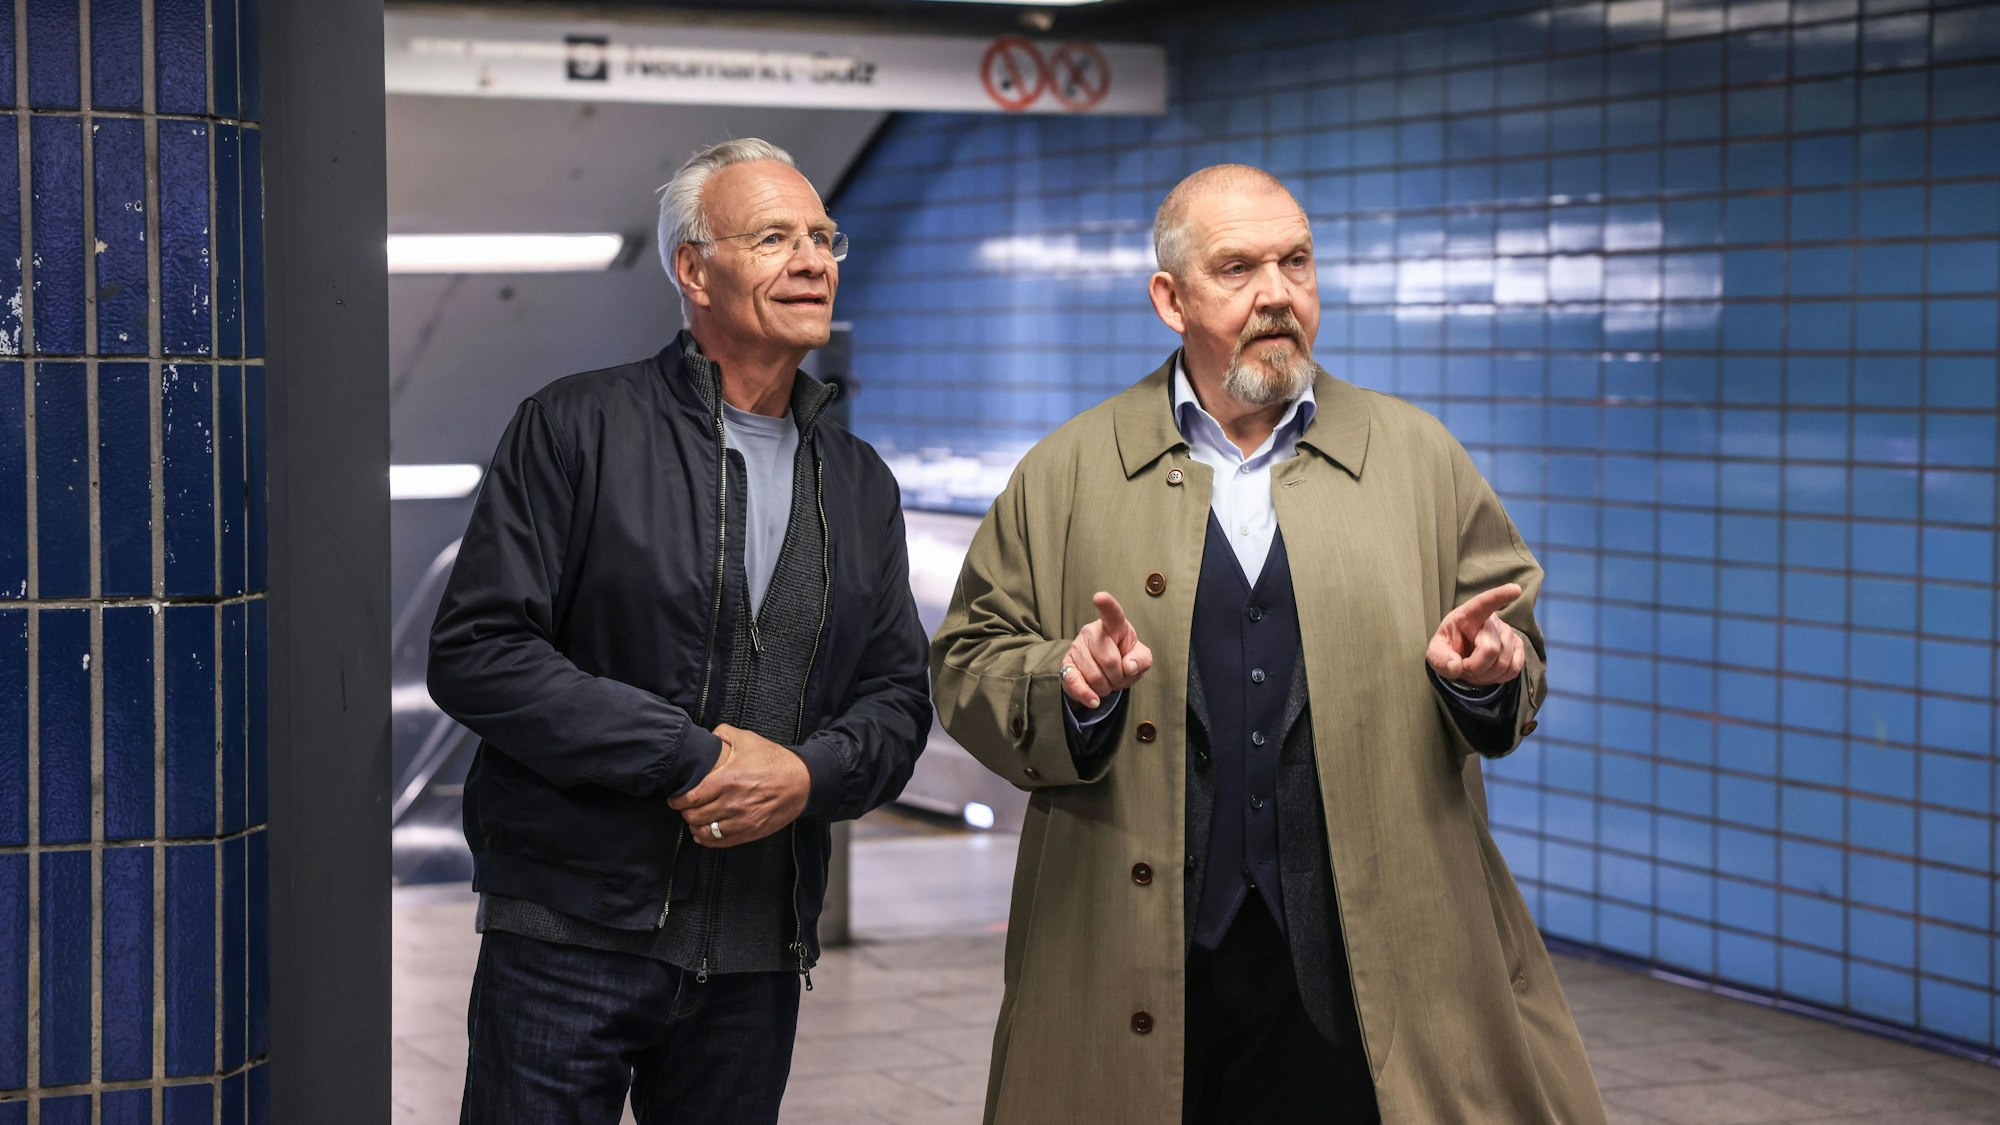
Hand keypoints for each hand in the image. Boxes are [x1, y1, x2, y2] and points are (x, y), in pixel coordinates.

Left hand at [666, 724, 810, 847]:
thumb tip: (707, 735)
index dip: (678, 801)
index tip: (675, 799)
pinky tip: (705, 832)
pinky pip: (721, 842)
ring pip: (706, 832)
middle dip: (685, 813)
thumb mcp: (749, 739)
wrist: (802, 782)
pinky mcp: (751, 832)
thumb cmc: (774, 760)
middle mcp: (733, 802)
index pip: (691, 797)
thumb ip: (723, 733)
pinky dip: (708, 839)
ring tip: (695, 820)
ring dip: (696, 827)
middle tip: (685, 807)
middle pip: (695, 817)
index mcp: (728, 780)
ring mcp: (742, 820)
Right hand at [1061, 592, 1153, 708]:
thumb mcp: (1140, 657)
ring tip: (1107, 682)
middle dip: (1119, 677)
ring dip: (1106, 688)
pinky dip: (1086, 695)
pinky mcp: (1066, 665)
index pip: (1112, 613)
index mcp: (1114, 625)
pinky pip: (1075, 683)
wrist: (1104, 671)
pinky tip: (1094, 699)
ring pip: (1095, 676)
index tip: (1099, 597)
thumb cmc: (1124, 658)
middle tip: (1119, 677)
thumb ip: (1142, 660)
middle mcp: (1091, 632)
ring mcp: (1077, 647)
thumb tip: (1130, 666)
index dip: (1106, 605)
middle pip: (1109, 660)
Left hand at [1427, 583, 1526, 686]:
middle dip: (1475, 667)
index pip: (1484, 603)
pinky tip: (1490, 673)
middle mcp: (1492, 620)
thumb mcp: (1435, 654)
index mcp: (1468, 615)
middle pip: (1490, 649)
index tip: (1515, 589)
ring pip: (1503, 662)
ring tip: (1475, 670)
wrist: (1461, 657)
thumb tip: (1456, 667)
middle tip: (1464, 668)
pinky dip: (1500, 678)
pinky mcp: (1518, 646)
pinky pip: (1514, 668)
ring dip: (1486, 675)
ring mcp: (1508, 632)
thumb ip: (1441, 660)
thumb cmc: (1448, 649)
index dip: (1500, 596)